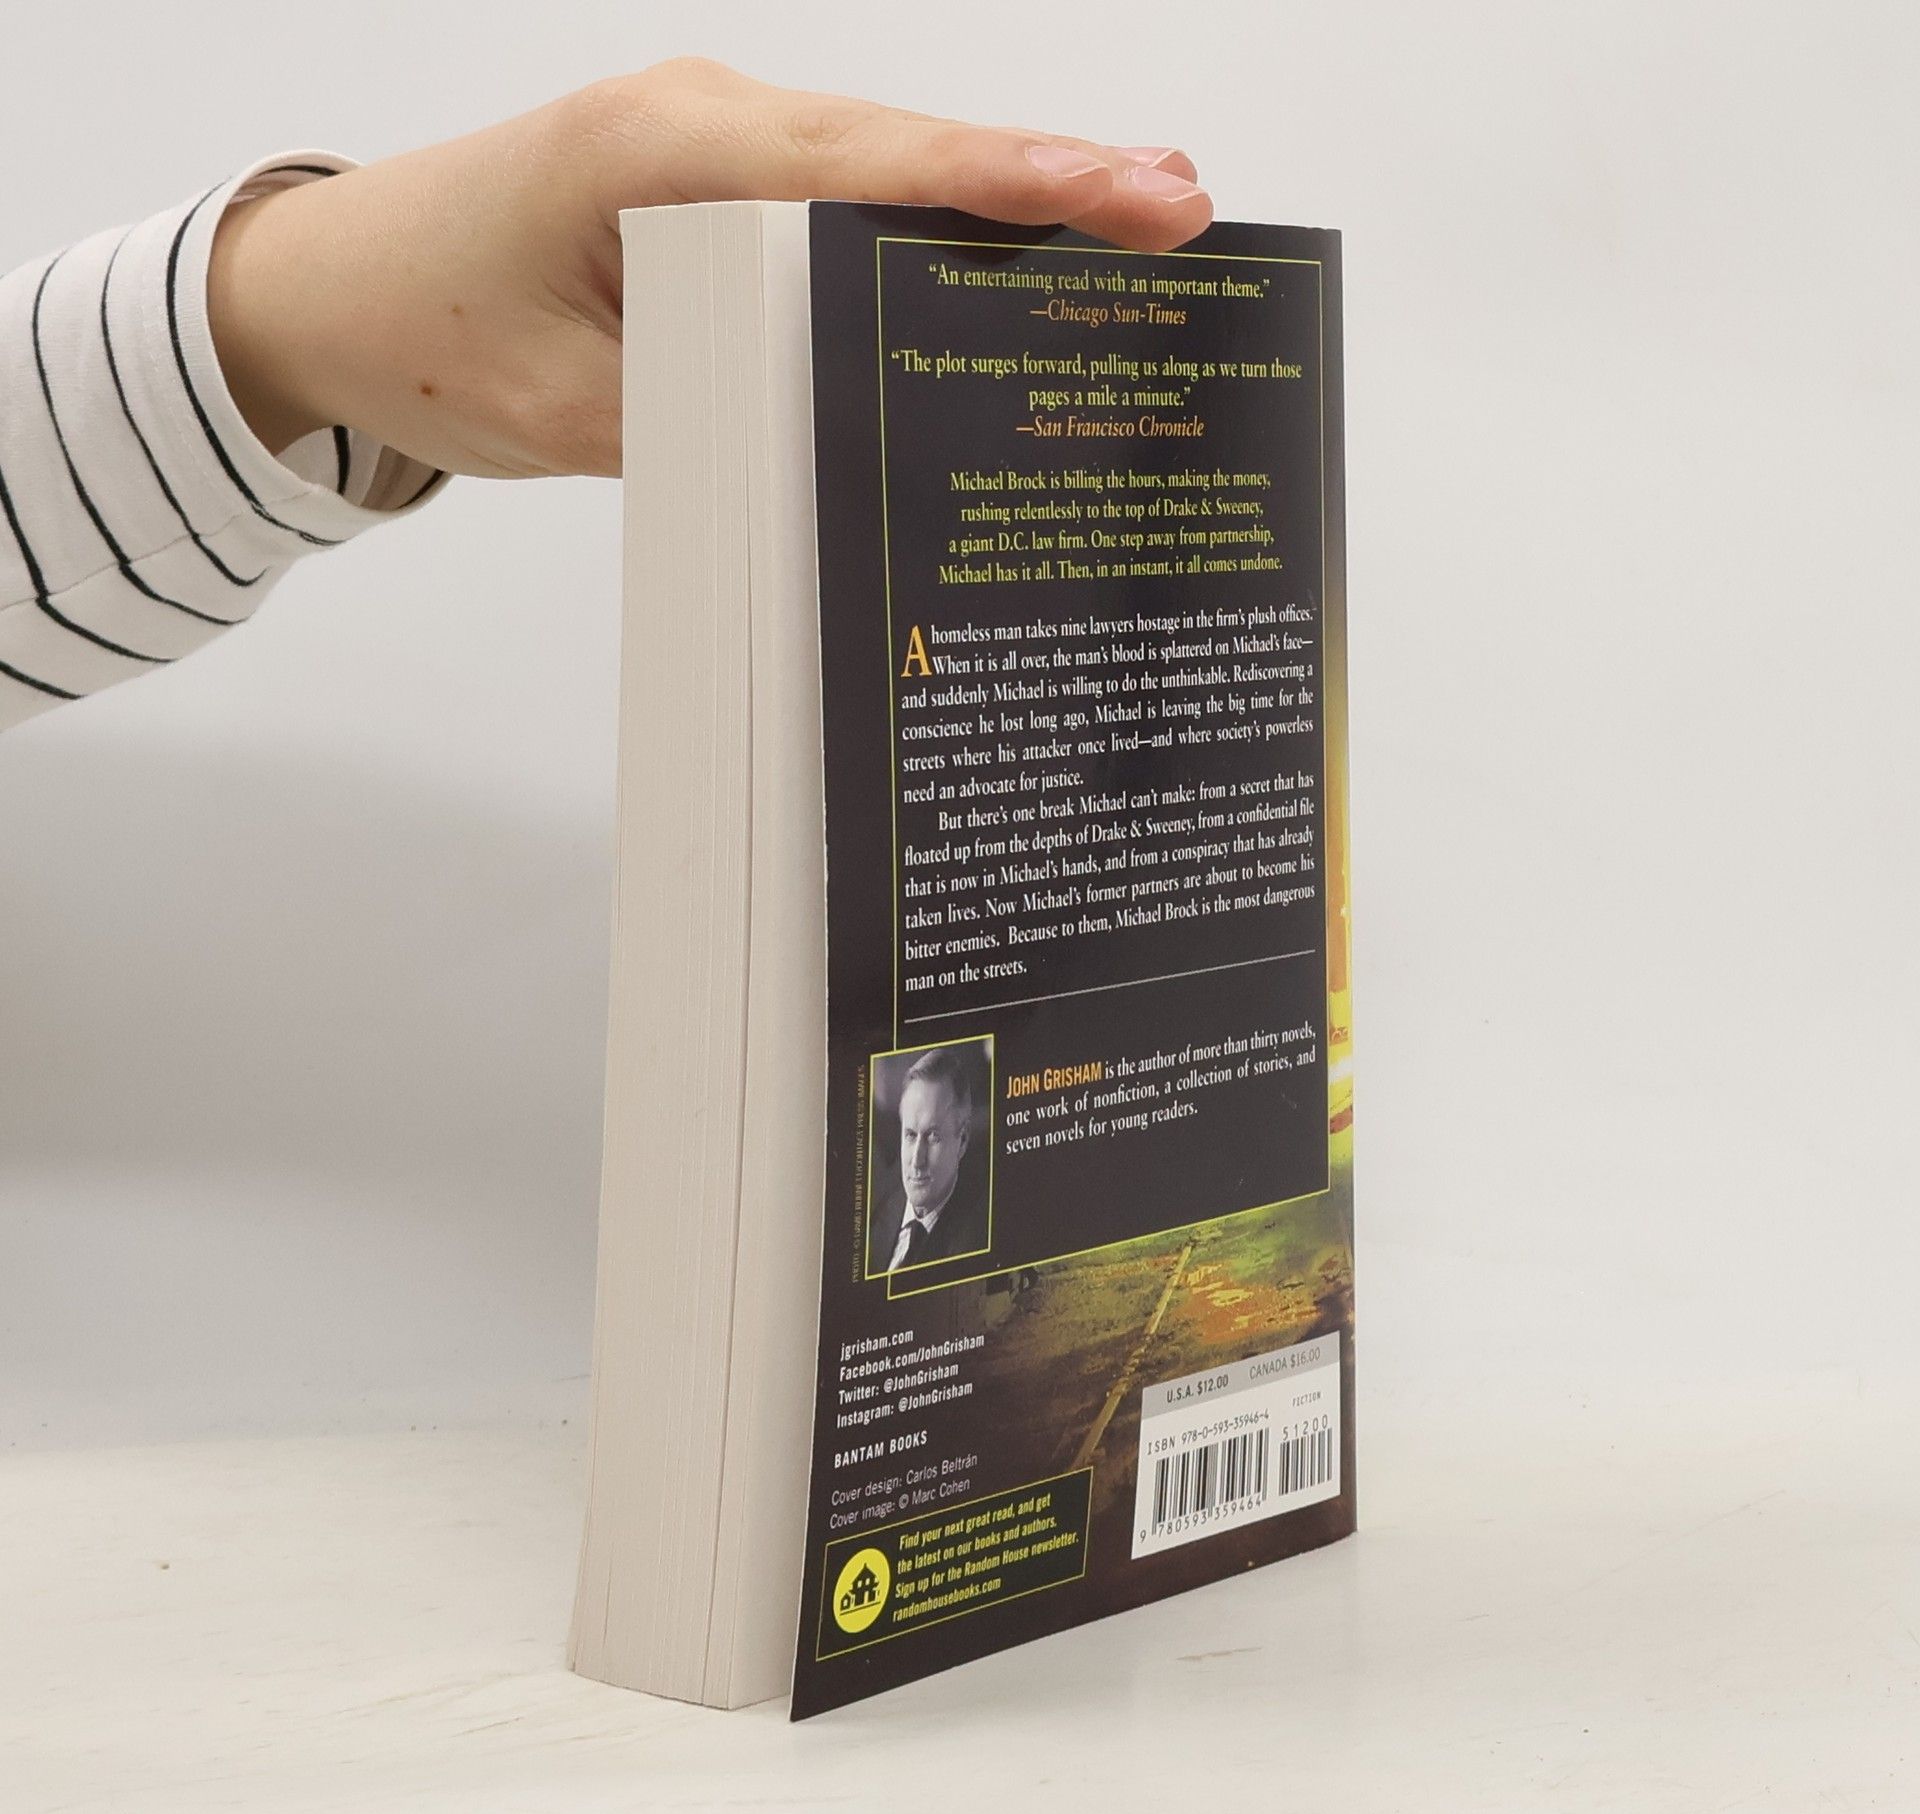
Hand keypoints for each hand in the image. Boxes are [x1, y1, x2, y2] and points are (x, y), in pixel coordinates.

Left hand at [207, 59, 1213, 479]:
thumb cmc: (424, 334)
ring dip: (999, 199)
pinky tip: (996, 252)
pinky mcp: (704, 185)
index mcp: (664, 154)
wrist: (322, 293)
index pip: (876, 168)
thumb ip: (718, 416)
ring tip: (1129, 228)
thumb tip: (853, 435)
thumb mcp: (577, 412)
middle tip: (1184, 212)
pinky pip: (834, 199)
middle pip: (907, 150)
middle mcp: (701, 121)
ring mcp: (706, 142)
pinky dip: (924, 223)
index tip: (1140, 198)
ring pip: (883, 167)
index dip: (1019, 187)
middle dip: (1050, 182)